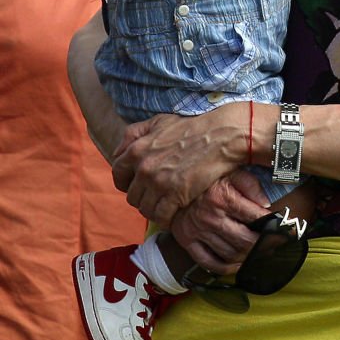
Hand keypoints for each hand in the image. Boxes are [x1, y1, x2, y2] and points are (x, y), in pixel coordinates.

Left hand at [112, 103, 250, 226]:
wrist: (221, 135)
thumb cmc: (192, 127)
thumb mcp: (159, 122)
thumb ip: (134, 134)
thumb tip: (118, 152)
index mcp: (137, 149)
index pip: (117, 175)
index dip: (126, 182)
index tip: (138, 185)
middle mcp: (144, 167)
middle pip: (131, 196)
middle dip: (143, 197)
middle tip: (156, 196)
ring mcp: (159, 182)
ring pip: (144, 208)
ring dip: (154, 209)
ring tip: (166, 205)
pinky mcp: (175, 195)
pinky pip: (161, 216)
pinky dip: (166, 218)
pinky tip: (175, 212)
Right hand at [170, 170, 268, 274]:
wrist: (172, 185)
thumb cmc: (207, 179)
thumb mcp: (230, 172)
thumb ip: (250, 185)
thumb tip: (266, 204)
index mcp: (223, 197)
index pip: (256, 217)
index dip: (274, 225)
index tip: (285, 229)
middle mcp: (210, 216)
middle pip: (245, 241)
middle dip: (264, 245)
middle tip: (275, 245)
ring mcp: (198, 231)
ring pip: (230, 254)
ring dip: (248, 257)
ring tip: (259, 252)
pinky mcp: (187, 242)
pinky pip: (210, 263)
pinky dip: (227, 268)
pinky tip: (238, 264)